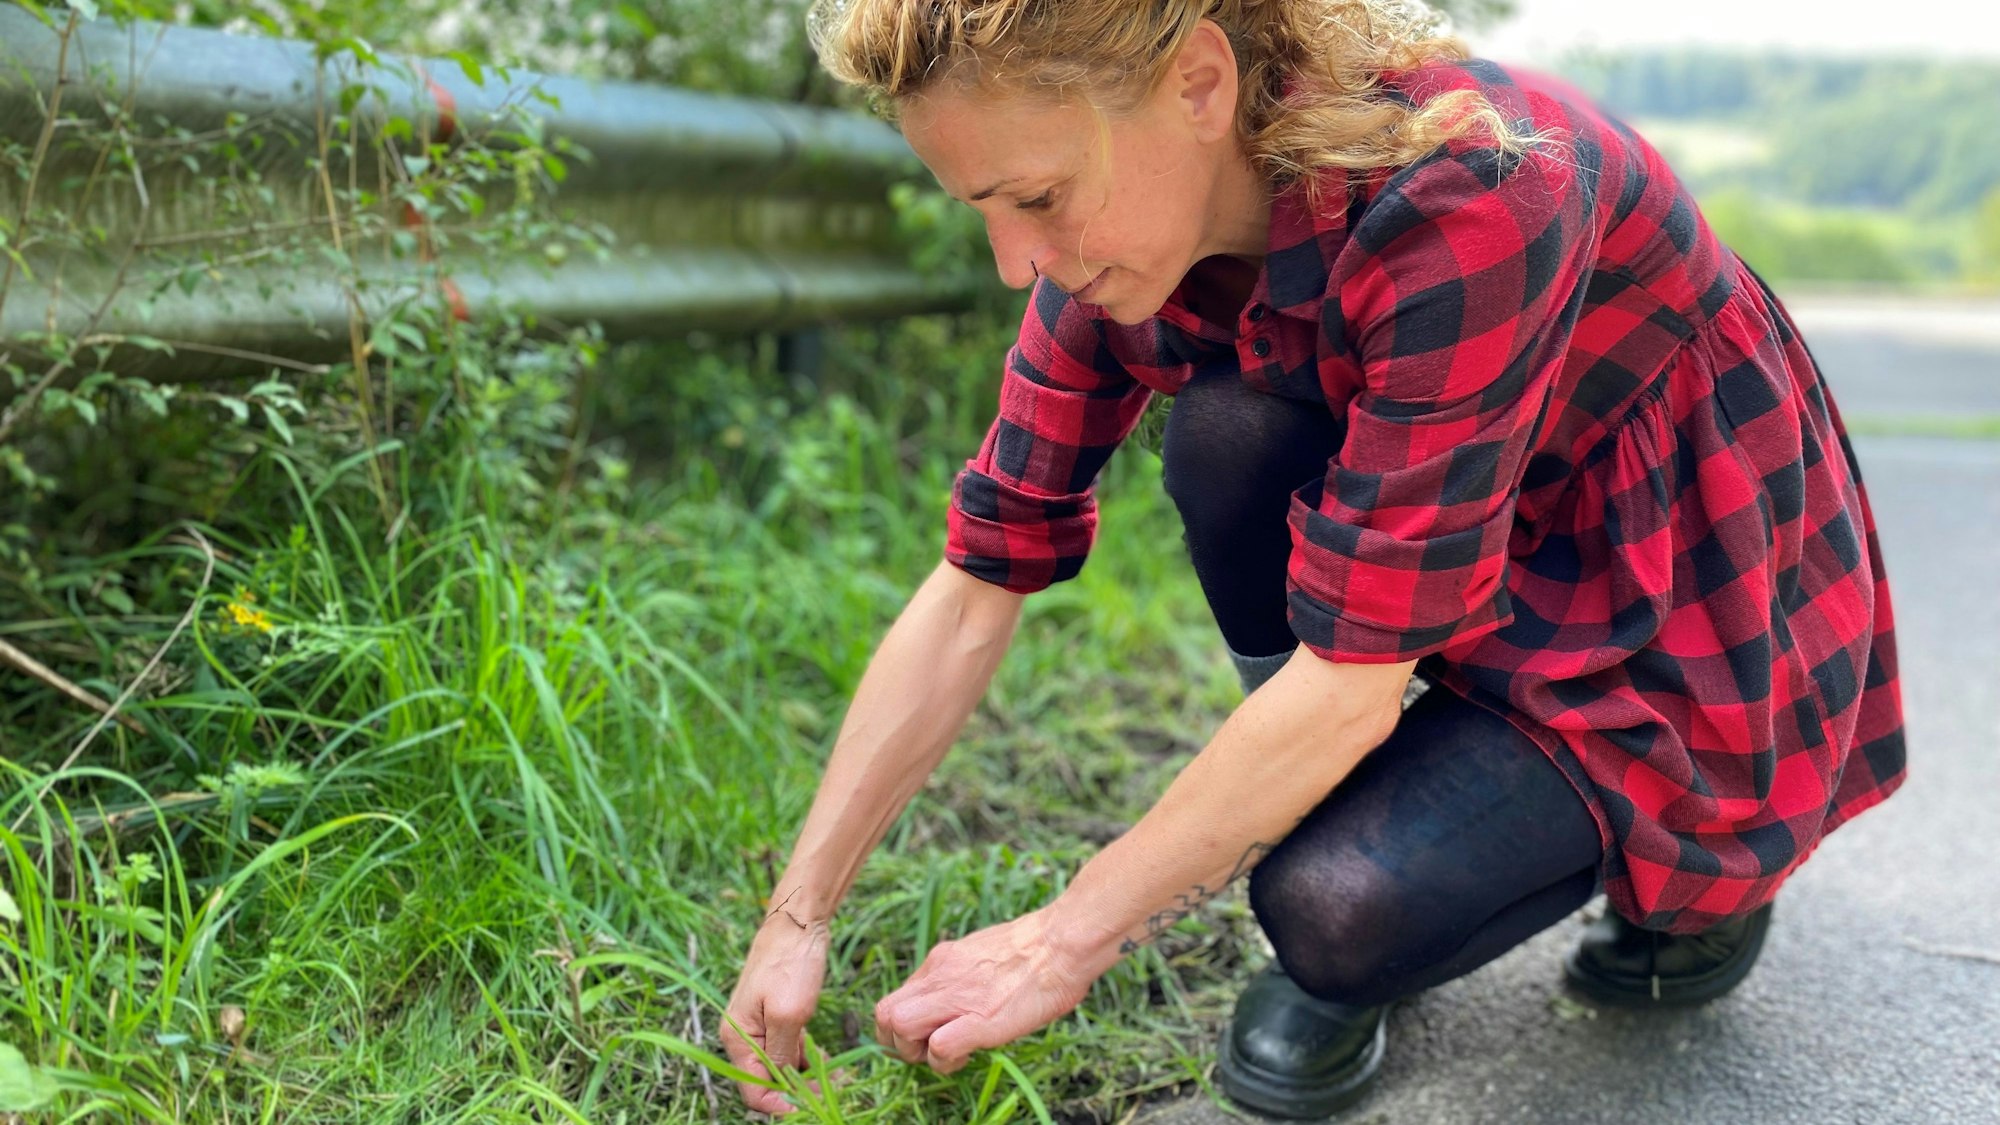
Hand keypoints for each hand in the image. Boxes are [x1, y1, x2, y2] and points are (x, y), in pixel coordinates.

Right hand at [720, 912, 831, 1115]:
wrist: (798, 922)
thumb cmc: (790, 964)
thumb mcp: (789, 1014)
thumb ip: (781, 1054)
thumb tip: (782, 1084)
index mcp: (738, 1038)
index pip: (753, 1090)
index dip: (780, 1104)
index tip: (810, 1106)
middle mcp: (744, 1036)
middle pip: (766, 1080)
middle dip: (796, 1091)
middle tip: (829, 1090)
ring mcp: (760, 1025)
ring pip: (779, 1066)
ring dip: (804, 1076)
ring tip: (833, 1078)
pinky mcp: (776, 1015)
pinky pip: (787, 1048)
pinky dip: (804, 1058)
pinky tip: (825, 1061)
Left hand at [873, 906, 1103, 1074]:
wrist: (1062, 943)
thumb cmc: (1038, 949)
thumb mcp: (985, 951)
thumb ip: (963, 970)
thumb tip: (962, 991)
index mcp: (942, 960)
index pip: (897, 997)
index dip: (904, 1024)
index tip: (929, 1032)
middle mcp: (940, 975)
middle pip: (885, 1014)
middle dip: (898, 1042)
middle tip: (928, 1049)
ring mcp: (956, 996)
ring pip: (899, 1027)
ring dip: (916, 1052)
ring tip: (947, 1054)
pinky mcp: (978, 1021)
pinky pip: (938, 1048)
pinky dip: (945, 1060)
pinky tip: (968, 1055)